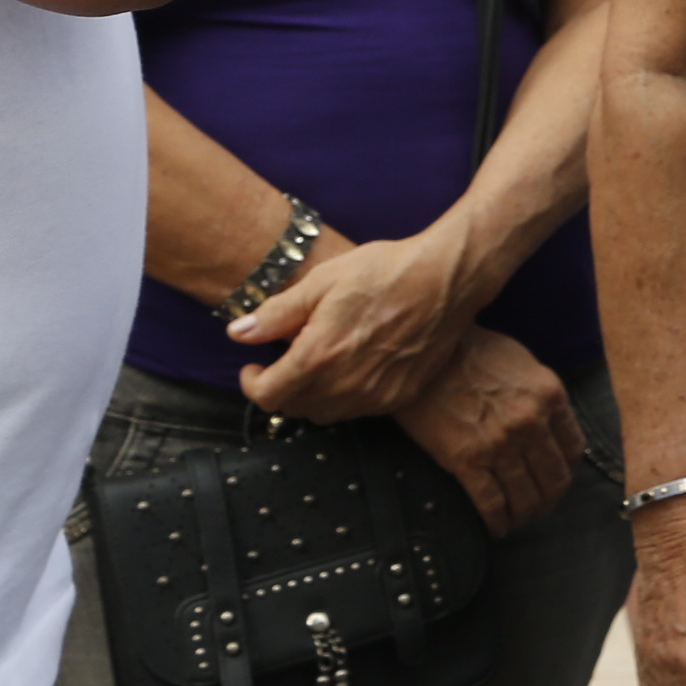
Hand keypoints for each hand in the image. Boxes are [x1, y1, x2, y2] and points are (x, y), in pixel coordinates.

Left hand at [233, 228, 473, 423]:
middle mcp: (344, 387)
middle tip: (286, 359)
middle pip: (293, 409)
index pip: (267, 396)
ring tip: (319, 362)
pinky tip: (353, 365)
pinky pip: (359, 410)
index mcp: (318, 357)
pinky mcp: (399, 396)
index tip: (254, 367)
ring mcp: (374, 396)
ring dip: (311, 395)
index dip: (252, 384)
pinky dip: (345, 395)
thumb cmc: (385, 272)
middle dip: (280, 388)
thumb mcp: (322, 281)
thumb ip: (277, 313)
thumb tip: (238, 332)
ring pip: (325, 414)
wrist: (446, 279)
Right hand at [392, 327, 584, 534]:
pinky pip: (491, 503)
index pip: (574, 448)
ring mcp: (499, 444)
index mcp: (549, 396)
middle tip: (541, 507)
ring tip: (519, 519)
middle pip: (554, 479)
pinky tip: (497, 527)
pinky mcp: (467, 461)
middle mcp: (530, 423)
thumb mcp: (523, 364)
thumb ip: (543, 396)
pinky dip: (497, 521)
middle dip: (550, 499)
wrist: (424, 358)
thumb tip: (552, 427)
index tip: (558, 477)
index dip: (568, 470)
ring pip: (525, 496)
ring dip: (525, 514)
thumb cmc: (472, 354)